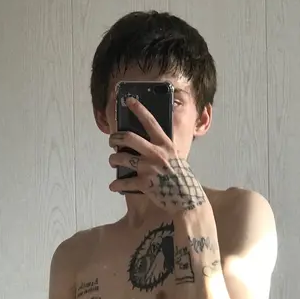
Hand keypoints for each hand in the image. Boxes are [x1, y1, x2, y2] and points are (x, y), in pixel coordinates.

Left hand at [108, 97, 207, 214]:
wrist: (187, 198)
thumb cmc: (182, 178)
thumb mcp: (176, 157)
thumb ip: (163, 149)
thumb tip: (148, 144)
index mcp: (165, 144)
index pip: (150, 122)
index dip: (138, 109)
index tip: (128, 100)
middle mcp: (156, 153)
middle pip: (128, 137)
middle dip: (115, 137)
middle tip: (112, 140)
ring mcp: (149, 168)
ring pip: (121, 158)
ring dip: (113, 159)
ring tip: (113, 161)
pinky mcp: (144, 184)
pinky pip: (124, 182)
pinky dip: (116, 185)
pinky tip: (113, 186)